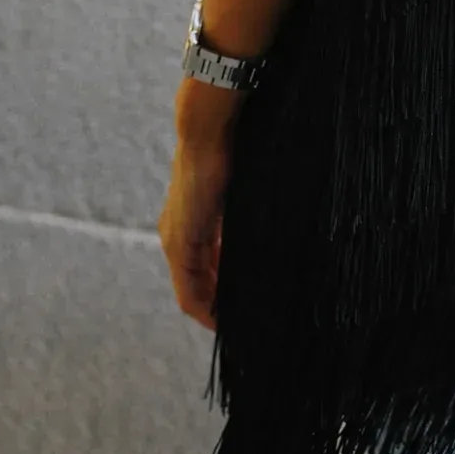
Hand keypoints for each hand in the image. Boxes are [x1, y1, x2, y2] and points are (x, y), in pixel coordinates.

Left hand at [157, 90, 238, 330]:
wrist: (211, 129)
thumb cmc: (235, 152)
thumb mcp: (244, 196)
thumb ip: (249, 219)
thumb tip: (278, 238)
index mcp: (196, 223)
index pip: (207, 270)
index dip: (225, 292)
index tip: (248, 306)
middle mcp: (179, 236)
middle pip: (199, 286)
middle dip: (222, 305)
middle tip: (248, 321)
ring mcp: (176, 241)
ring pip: (193, 291)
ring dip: (214, 309)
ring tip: (239, 323)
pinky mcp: (179, 244)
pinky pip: (188, 291)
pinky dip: (205, 308)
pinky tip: (222, 319)